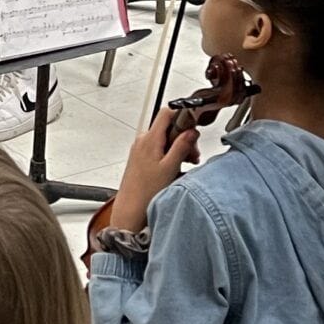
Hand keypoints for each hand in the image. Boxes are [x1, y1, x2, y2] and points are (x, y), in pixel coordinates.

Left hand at [109, 108, 200, 233]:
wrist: (130, 210)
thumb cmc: (145, 192)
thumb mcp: (170, 168)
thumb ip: (181, 146)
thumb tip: (192, 131)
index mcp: (149, 139)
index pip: (167, 113)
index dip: (183, 115)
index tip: (194, 127)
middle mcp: (143, 141)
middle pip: (168, 127)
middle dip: (184, 138)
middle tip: (193, 155)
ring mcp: (140, 149)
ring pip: (165, 139)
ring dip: (178, 148)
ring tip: (186, 164)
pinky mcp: (141, 158)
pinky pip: (159, 149)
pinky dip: (170, 155)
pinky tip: (176, 169)